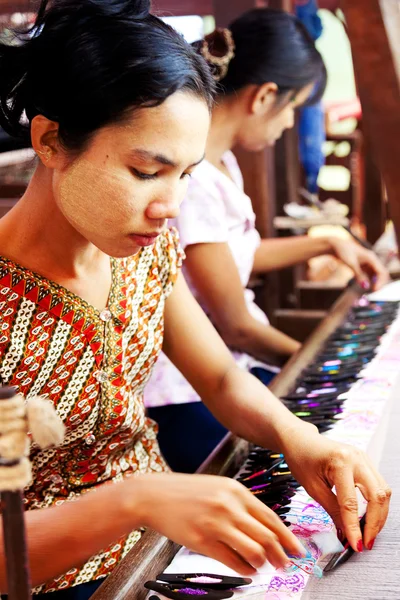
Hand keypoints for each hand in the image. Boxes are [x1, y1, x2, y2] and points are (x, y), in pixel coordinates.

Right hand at [131, 472, 305, 573]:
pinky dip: (245, 569)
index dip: (288, 537)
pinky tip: (247, 570)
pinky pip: (232, 561)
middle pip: (267, 537)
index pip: (271, 518)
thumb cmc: (187, 492)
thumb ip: (242, 504)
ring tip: (263, 567)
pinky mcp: (202, 542)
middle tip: (286, 564)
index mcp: (236, 491)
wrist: (154, 495)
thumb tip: (267, 529)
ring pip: (254, 551)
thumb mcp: (219, 488)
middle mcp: (229, 506)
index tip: (298, 550)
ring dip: (263, 563)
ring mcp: (216, 524)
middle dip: (281, 555)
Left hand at [282, 425, 390, 551]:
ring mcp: (364, 458)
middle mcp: (357, 458)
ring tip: (368, 534)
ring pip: (383, 491)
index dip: (355, 527)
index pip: (351, 502)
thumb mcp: (312, 488)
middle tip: (366, 543)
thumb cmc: (301, 459)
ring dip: (379, 515)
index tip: (356, 546)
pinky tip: (368, 518)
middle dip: (375, 523)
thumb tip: (346, 533)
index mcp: (340, 462)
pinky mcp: (365, 462)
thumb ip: (332, 510)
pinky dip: (377, 504)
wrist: (300, 440)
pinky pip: (379, 485)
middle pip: (377, 496)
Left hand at [329, 237, 389, 290]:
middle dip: (379, 283)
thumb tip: (365, 286)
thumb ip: (359, 275)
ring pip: (376, 275)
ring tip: (371, 290)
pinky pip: (370, 275)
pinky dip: (369, 281)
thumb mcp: (351, 264)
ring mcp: (368, 263)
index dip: (381, 281)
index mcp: (372, 258)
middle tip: (374, 291)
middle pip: (381, 273)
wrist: (336, 245)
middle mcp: (372, 260)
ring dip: (374, 282)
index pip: (382, 271)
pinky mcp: (364, 266)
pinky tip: (365, 285)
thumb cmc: (344, 251)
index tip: (375, 290)